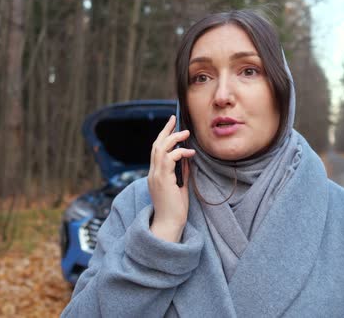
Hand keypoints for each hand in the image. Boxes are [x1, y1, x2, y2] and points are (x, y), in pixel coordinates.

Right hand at [148, 115, 194, 241]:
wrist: (169, 224)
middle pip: (156, 145)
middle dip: (165, 131)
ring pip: (160, 149)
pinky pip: (169, 159)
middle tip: (174, 119)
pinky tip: (190, 153)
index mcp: (155, 175)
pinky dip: (179, 152)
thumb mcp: (181, 187)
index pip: (156, 151)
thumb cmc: (175, 210)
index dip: (163, 136)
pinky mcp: (162, 180)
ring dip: (173, 138)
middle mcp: (153, 173)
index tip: (171, 126)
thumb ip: (182, 172)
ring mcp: (156, 176)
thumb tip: (187, 158)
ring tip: (185, 133)